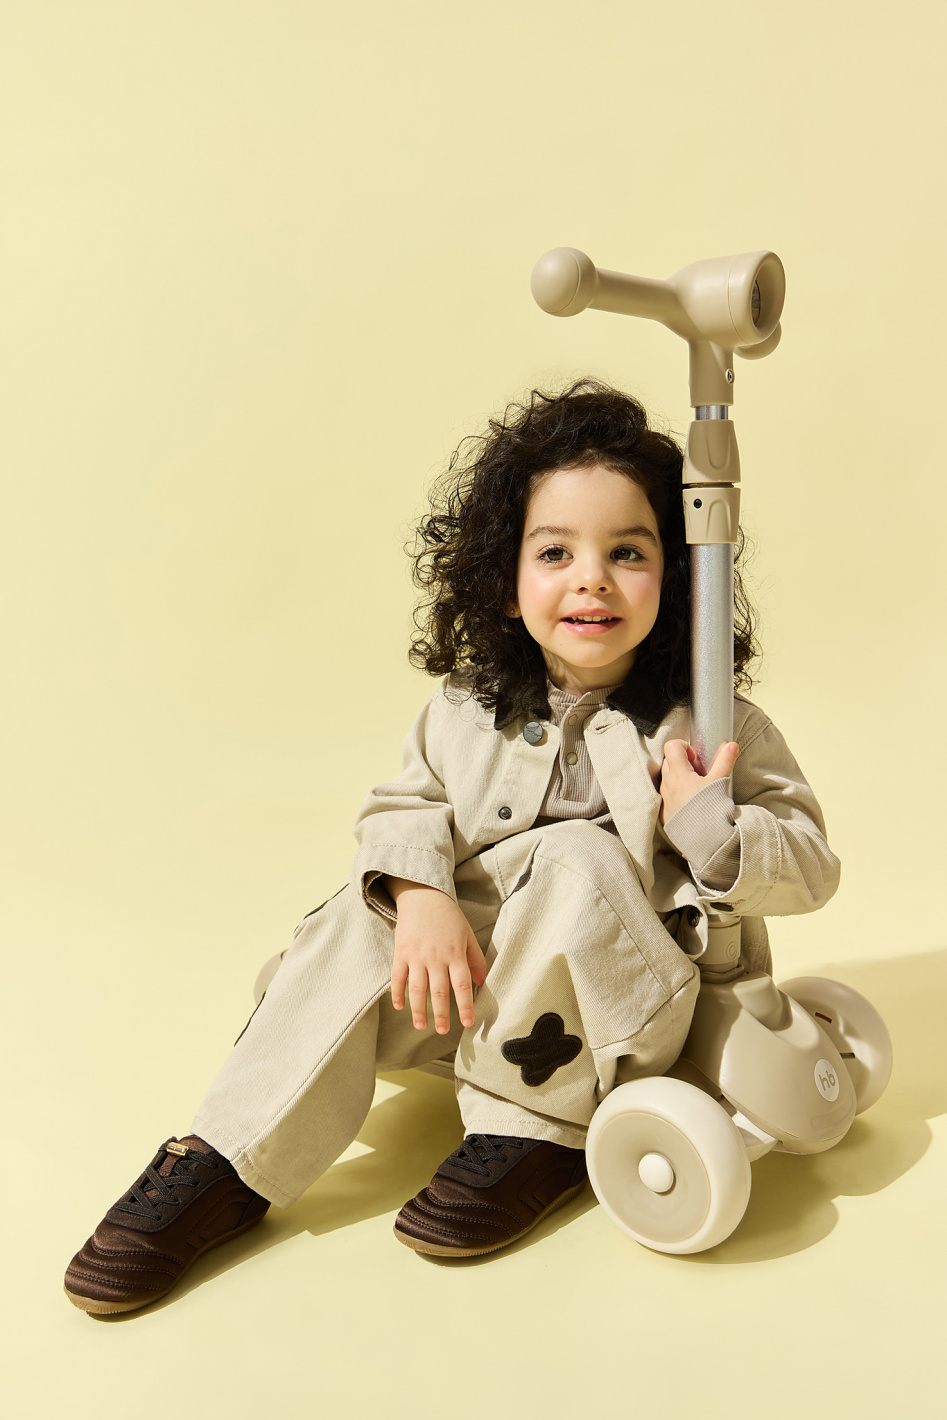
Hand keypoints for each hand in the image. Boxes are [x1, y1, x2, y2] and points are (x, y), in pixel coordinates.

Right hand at [388, 881, 487, 1033]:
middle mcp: (436, 957)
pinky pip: (397, 977)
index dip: (465, 1005)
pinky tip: (400, 1007)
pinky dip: (397, 993)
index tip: (468, 1022)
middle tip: (444, 1031)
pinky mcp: (401, 953)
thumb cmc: (448, 917)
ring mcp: (416, 955)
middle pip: (439, 991)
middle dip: (442, 1014)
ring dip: (419, 1010)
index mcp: (455, 953)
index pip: (462, 984)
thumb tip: (483, 982)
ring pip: (417, 989)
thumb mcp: (467, 934)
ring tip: (421, 1026)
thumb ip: (475, 959)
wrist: (423, 896)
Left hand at [659, 738, 738, 825]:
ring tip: (695, 787)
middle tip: (698, 772)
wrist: (704, 838)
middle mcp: (667, 784)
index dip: (684, 747)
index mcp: (678, 773)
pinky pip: (665, 794)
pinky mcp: (663, 811)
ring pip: (666, 777)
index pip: (672, 746)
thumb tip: (731, 745)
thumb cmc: (710, 808)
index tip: (695, 757)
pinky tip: (689, 800)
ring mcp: (663, 797)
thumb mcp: (719, 782)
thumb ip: (725, 761)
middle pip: (668, 760)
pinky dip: (675, 792)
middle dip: (682, 761)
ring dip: (678, 776)